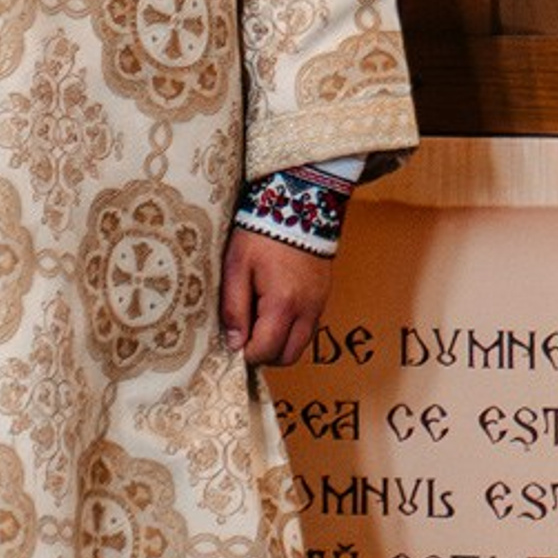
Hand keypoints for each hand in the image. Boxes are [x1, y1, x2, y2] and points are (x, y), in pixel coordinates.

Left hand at [220, 226, 332, 366]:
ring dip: (281, 342)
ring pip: (301, 343)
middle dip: (265, 353)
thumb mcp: (237, 267)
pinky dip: (293, 327)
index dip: (244, 353)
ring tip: (261, 320)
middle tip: (247, 335)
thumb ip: (234, 308)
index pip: (264, 352)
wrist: (301, 201)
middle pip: (288, 356)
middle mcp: (307, 308)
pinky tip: (276, 308)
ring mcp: (320, 301)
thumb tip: (234, 343)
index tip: (233, 338)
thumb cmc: (263, 233)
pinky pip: (310, 325)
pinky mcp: (325, 292)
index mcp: (283, 304)